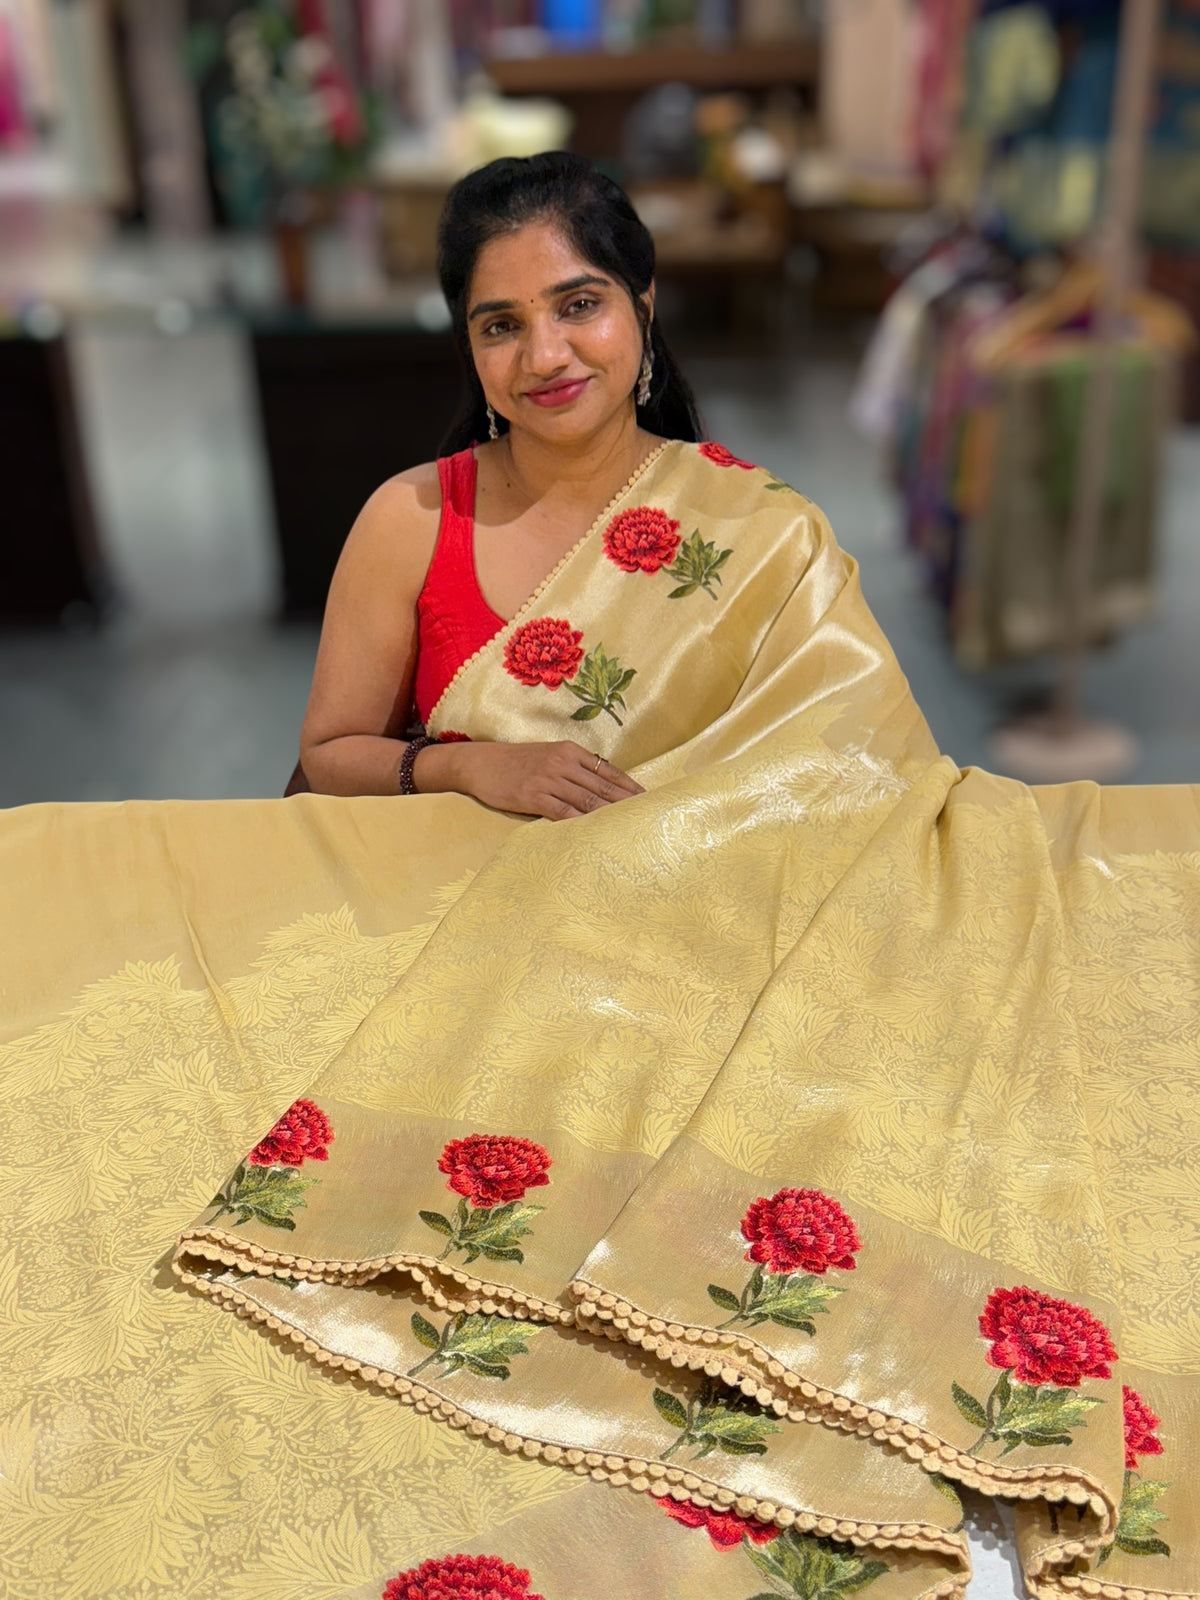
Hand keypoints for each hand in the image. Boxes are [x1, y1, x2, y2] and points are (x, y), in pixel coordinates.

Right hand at [418, 739, 642, 819]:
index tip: (648, 800)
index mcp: (570, 751)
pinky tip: (595, 832)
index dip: (630, 787)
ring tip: (628, 827)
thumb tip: (602, 785)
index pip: (608, 771)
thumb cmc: (516, 762)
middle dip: (627, 803)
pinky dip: (581, 822)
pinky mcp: (532, 795)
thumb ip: (574, 768)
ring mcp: (548, 779)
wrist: (480, 763)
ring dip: (609, 815)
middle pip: (603, 787)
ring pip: (587, 800)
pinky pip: (562, 812)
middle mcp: (562, 762)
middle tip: (647, 817)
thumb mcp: (549, 756)